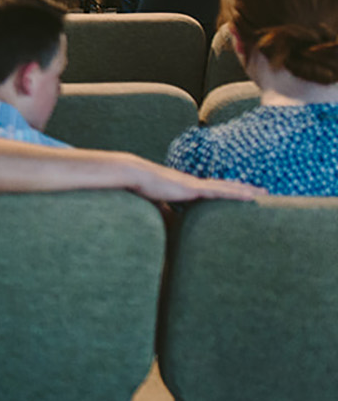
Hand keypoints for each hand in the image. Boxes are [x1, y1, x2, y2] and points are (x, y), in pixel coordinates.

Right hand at [136, 164, 258, 202]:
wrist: (135, 175)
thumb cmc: (143, 188)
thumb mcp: (159, 205)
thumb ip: (169, 213)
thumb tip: (173, 225)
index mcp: (188, 188)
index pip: (215, 190)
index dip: (230, 191)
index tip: (244, 194)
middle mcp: (196, 184)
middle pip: (227, 186)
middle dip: (246, 189)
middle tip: (265, 193)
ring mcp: (197, 185)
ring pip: (229, 187)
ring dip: (247, 190)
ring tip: (266, 194)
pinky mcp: (195, 188)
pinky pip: (221, 191)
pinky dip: (237, 193)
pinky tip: (251, 196)